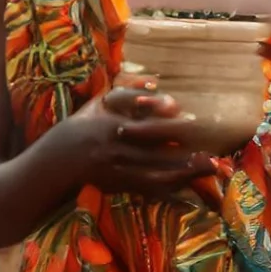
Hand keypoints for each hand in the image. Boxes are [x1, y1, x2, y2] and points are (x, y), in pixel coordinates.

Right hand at [52, 74, 216, 196]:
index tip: (192, 120)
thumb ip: (126, 93)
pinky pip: (147, 189)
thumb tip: (154, 81)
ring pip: (155, 174)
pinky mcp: (118, 185)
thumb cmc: (82, 126)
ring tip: (206, 170)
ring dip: (183, 174)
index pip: (146, 124)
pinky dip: (168, 190)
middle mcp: (116, 148)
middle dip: (185, 156)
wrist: (58, 158)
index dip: (171, 124)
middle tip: (212, 157)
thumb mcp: (99, 104)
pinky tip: (188, 189)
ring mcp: (117, 169)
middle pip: (157, 153)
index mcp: (112, 125)